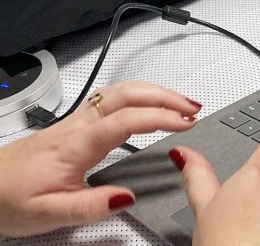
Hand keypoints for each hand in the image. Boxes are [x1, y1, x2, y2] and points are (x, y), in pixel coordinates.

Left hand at [0, 82, 200, 237]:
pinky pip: (110, 100)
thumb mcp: (49, 214)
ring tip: (178, 104)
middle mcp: (75, 127)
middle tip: (193, 107)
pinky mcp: (70, 127)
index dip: (160, 117)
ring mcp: (72, 123)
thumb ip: (91, 206)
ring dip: (152, 92)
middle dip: (164, 95)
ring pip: (117, 92)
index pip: (126, 120)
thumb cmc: (7, 200)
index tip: (187, 123)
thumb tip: (128, 196)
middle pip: (125, 94)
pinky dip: (137, 97)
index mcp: (74, 145)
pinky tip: (145, 108)